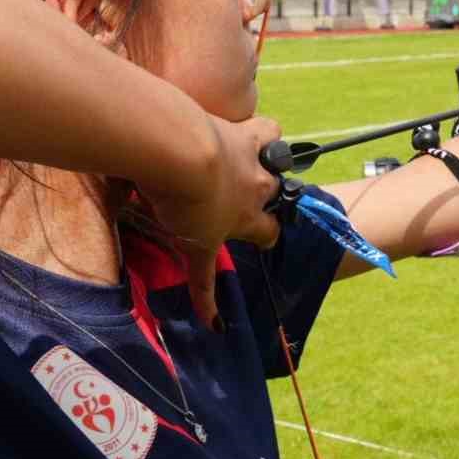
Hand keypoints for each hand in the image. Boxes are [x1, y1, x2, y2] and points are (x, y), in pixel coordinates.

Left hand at [138, 114, 282, 329]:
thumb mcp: (191, 248)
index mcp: (244, 218)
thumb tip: (215, 329)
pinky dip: (263, 132)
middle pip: (272, 196)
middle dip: (263, 198)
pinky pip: (268, 130)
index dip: (265, 235)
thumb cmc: (181, 203)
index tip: (262, 238)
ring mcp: (254, 160)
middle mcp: (257, 190)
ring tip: (247, 158)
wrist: (184, 154)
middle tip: (238, 194)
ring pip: (276, 160)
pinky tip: (246, 130)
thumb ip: (203, 286)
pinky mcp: (245, 133)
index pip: (267, 234)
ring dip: (267, 160)